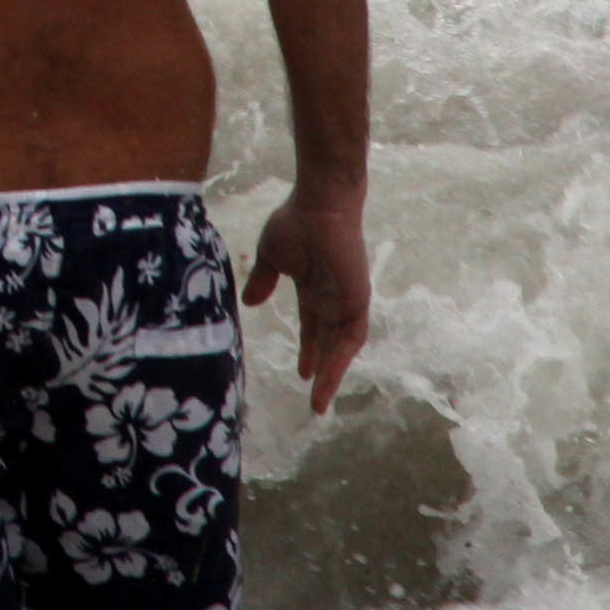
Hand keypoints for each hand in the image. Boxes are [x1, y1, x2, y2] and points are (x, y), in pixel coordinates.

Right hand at [240, 183, 369, 413]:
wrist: (320, 206)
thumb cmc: (296, 224)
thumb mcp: (271, 257)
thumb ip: (263, 280)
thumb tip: (251, 302)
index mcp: (314, 290)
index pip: (313, 328)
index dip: (308, 350)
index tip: (302, 373)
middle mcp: (334, 299)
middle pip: (329, 344)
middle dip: (323, 371)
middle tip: (315, 402)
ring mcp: (348, 300)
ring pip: (342, 346)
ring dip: (333, 373)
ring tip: (319, 400)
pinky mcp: (358, 300)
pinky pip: (352, 336)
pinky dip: (342, 357)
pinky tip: (330, 375)